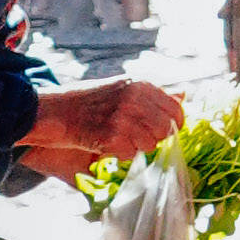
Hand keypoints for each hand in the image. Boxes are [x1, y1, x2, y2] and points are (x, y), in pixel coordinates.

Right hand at [16, 76, 174, 178]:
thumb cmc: (89, 101)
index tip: (162, 130)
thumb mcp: (123, 88)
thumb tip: (184, 94)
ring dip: (137, 147)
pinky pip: (130, 155)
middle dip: (155, 138)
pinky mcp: (111, 137)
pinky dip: (120, 154)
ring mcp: (123, 118)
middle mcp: (134, 99)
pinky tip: (107, 144)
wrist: (54, 110)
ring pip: (150, 145)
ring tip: (119, 138)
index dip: (174, 124)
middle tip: (136, 136)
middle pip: (166, 129)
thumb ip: (155, 94)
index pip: (176, 109)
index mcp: (140, 85)